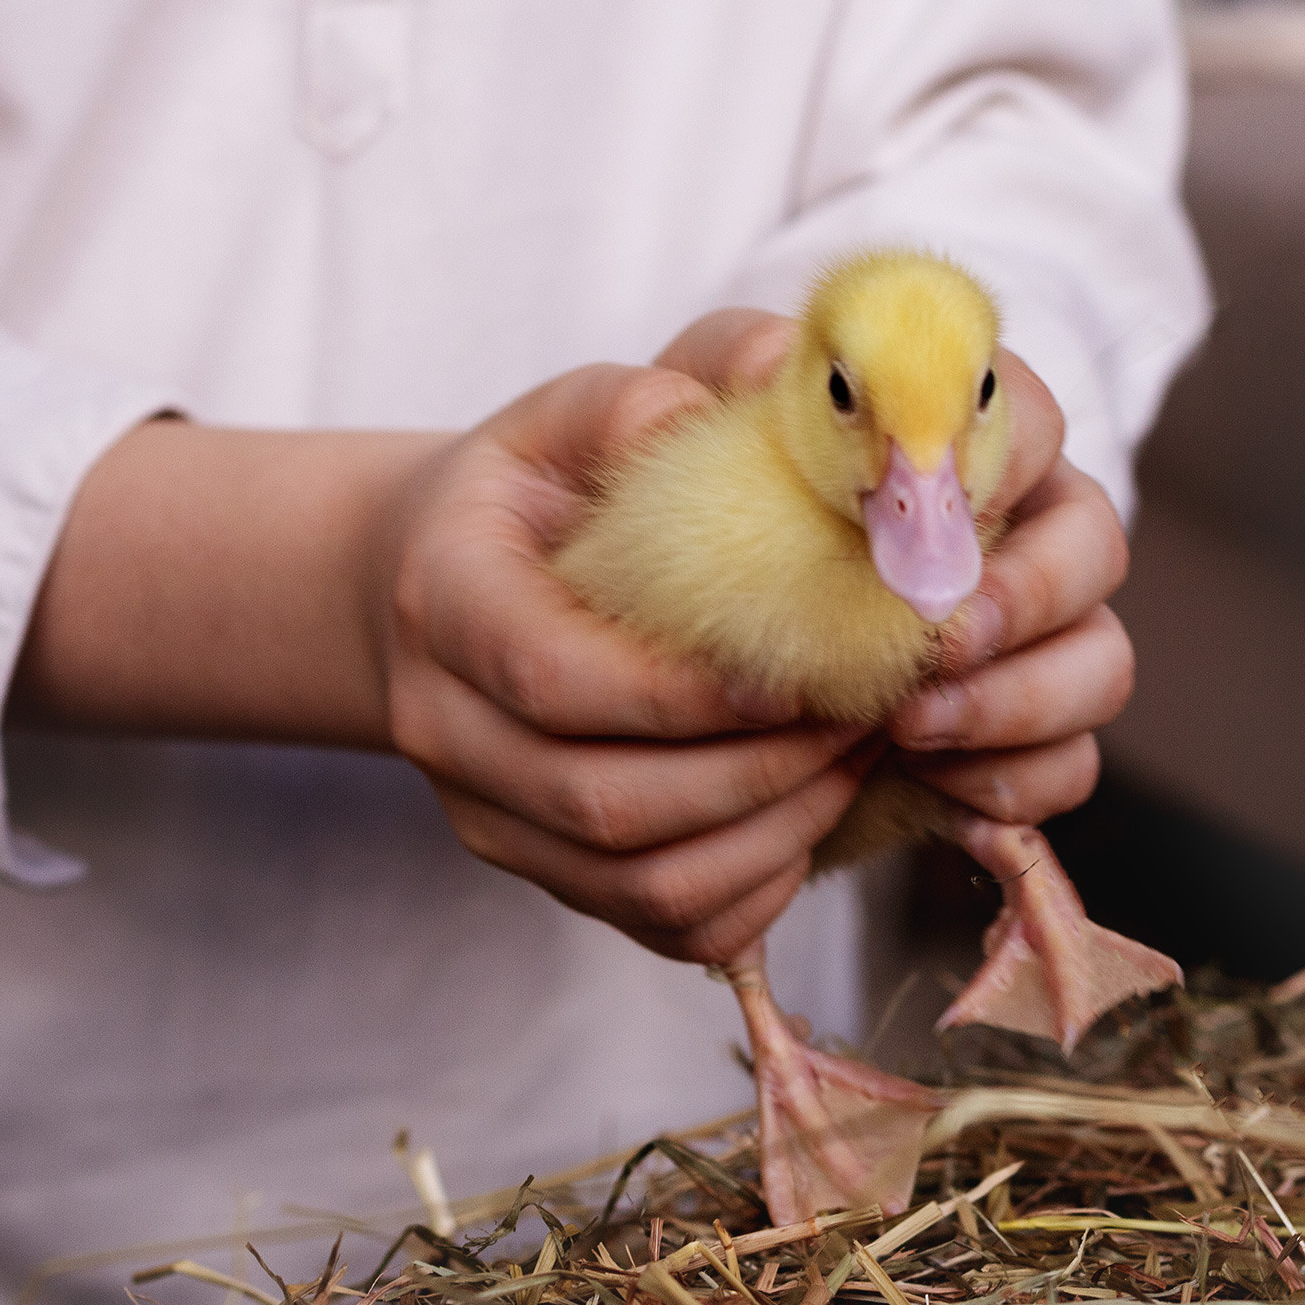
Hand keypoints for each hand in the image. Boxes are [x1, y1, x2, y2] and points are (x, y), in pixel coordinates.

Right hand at [369, 350, 873, 964]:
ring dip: (774, 834)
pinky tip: (810, 815)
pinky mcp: (539, 873)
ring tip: (858, 760)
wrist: (431, 587)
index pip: (555, 679)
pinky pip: (660, 922)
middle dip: (762, 770)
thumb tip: (760, 381)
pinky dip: (755, 890)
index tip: (810, 663)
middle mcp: (442, 729)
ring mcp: (486, 818)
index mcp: (442, 600)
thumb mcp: (564, 416)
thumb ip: (647, 399)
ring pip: (642, 882)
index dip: (689, 690)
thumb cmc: (524, 494)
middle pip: (608, 801)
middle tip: (873, 712)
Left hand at [657, 314, 1130, 829]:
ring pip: (1100, 664)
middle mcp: (1014, 531)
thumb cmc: (674, 519)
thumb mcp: (650, 440)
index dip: (997, 458)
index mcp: (951, 435)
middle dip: (1029, 595)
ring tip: (911, 725)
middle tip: (939, 638)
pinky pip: (1066, 768)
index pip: (1028, 411)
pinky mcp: (1012, 742)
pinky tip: (932, 786)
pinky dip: (1011, 782)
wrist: (667, 667)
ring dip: (1020, 700)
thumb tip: (762, 366)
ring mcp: (1028, 642)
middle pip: (1095, 543)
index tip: (927, 500)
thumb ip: (681, 383)